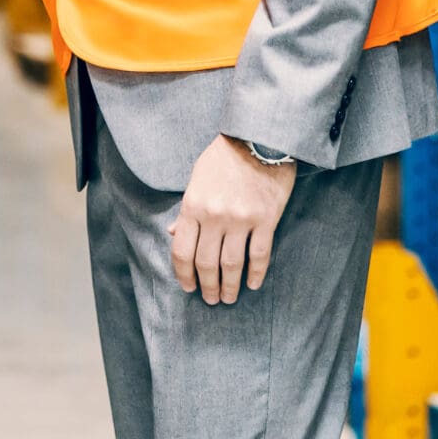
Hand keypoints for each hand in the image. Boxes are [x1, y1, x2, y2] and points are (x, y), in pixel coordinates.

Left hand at [170, 136, 295, 305]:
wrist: (258, 138)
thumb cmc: (224, 158)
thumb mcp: (196, 179)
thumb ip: (186, 210)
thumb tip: (172, 232)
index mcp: (193, 206)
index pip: (182, 250)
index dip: (184, 274)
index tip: (188, 287)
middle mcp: (214, 216)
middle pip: (206, 262)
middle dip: (206, 286)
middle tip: (210, 300)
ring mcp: (240, 219)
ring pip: (232, 264)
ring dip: (229, 286)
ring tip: (228, 298)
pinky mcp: (265, 220)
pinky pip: (259, 255)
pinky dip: (256, 273)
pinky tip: (253, 284)